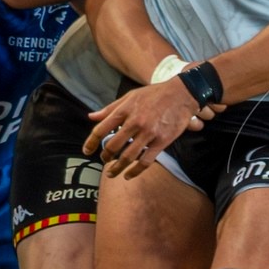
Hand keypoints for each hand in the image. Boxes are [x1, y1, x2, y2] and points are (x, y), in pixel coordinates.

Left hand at [83, 79, 216, 177]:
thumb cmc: (154, 94)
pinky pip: (146, 161)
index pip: (101, 129)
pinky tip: (129, 175)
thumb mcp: (130, 96)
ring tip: (112, 172)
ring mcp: (148, 133)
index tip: (87, 151)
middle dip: (105, 157)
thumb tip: (91, 117)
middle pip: (113, 146)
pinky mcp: (161, 141)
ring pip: (128, 157)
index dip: (91, 142)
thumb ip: (110, 108)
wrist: (181, 94)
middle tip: (104, 161)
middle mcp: (135, 122)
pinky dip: (135, 171)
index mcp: (124, 110)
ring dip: (117, 168)